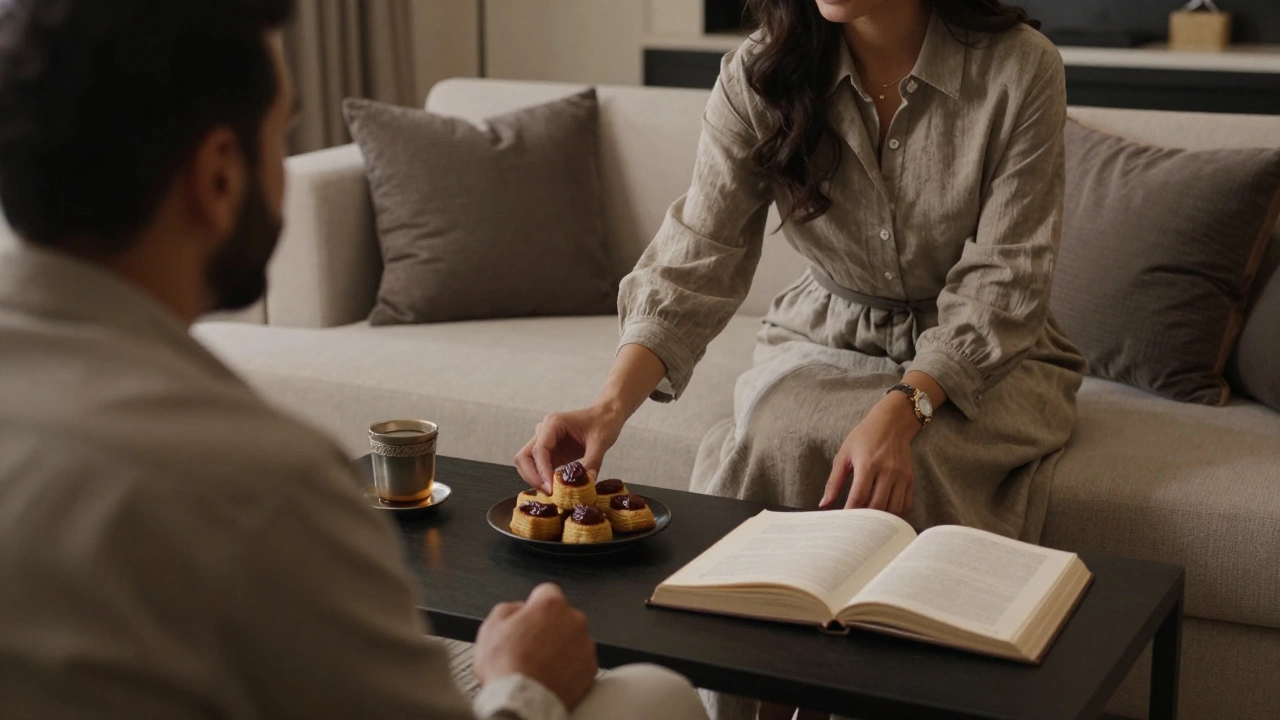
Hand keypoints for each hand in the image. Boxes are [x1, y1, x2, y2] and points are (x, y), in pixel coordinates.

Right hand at [473, 583, 597, 709]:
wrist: (521, 700)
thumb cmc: (507, 666)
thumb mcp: (491, 625)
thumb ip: (509, 608)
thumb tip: (518, 609)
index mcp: (551, 605)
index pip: (546, 592)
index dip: (533, 606)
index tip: (528, 618)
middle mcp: (574, 621)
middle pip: (562, 617)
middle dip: (549, 628)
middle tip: (530, 645)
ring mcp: (585, 646)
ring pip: (573, 640)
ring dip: (560, 648)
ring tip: (539, 664)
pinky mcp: (590, 670)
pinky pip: (580, 663)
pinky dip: (569, 668)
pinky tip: (551, 675)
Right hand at [515, 404, 624, 493]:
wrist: (606, 416)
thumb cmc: (603, 422)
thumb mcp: (601, 442)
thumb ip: (593, 463)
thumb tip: (587, 484)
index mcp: (553, 424)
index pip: (539, 449)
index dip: (542, 470)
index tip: (551, 487)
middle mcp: (544, 431)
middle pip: (524, 457)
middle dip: (532, 477)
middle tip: (549, 492)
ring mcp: (545, 442)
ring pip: (527, 463)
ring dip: (535, 479)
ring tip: (552, 493)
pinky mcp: (551, 453)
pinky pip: (539, 468)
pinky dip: (543, 479)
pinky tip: (555, 489)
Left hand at [819, 392, 920, 516]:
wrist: (892, 423)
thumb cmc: (864, 437)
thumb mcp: (844, 454)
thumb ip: (834, 481)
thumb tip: (824, 504)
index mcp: (868, 464)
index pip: (859, 496)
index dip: (851, 513)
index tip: (843, 524)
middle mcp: (887, 471)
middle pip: (877, 505)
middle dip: (865, 520)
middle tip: (855, 528)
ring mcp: (901, 476)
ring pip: (893, 508)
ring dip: (881, 520)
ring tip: (869, 525)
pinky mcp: (910, 479)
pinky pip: (905, 504)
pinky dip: (895, 515)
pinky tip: (884, 518)